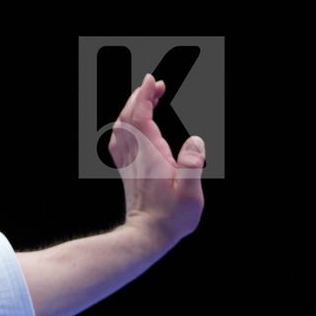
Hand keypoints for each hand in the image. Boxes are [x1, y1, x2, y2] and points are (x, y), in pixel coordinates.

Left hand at [107, 72, 206, 245]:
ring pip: (122, 127)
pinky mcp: (127, 170)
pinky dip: (125, 124)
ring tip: (148, 97)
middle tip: (155, 83)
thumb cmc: (170, 217)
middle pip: (129, 117)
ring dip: (132, 108)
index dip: (145, 97)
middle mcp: (135, 155)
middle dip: (139, 97)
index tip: (151, 80)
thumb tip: (195, 141)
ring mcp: (129, 162)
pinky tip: (133, 124)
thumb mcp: (189, 193)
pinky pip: (120, 139)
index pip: (142, 117)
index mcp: (150, 154)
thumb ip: (192, 165)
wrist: (146, 235)